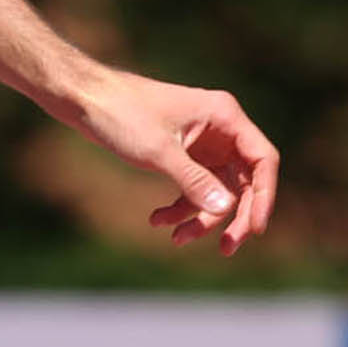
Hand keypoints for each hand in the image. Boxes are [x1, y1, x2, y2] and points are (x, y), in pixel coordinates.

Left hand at [74, 67, 279, 255]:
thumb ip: (193, 180)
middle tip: (225, 249)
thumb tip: (225, 210)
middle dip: (233, 216)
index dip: (264, 196)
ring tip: (175, 237)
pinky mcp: (182, 154)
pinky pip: (193, 187)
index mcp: (224, 116)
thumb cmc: (121, 113)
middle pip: (244, 181)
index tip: (255, 230)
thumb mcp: (158, 151)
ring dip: (199, 216)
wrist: (83, 97)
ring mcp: (202, 142)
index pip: (262, 160)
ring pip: (216, 189)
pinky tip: (157, 220)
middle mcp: (220, 128)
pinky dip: (180, 206)